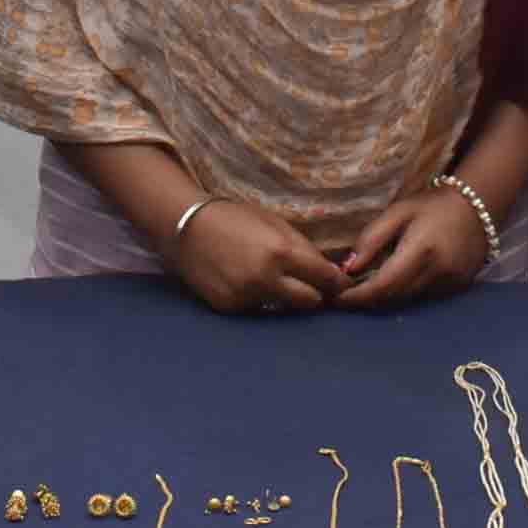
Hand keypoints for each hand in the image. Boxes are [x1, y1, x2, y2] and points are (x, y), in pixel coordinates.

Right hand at [169, 200, 352, 314]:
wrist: (186, 228)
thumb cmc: (233, 218)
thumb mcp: (273, 223)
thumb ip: (302, 248)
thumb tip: (329, 270)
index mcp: (281, 253)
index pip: (324, 278)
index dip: (337, 283)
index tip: (341, 285)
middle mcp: (266, 280)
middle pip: (310, 302)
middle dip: (316, 294)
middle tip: (315, 287)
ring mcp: (247, 297)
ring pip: (284, 309)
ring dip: (288, 299)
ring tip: (278, 281)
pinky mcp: (230, 308)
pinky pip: (258, 309)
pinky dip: (261, 299)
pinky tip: (248, 282)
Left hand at [334, 189, 488, 308]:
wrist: (478, 207)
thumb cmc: (432, 206)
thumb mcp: (398, 212)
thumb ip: (372, 239)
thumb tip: (348, 268)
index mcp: (421, 251)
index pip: (384, 285)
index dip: (359, 296)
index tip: (337, 298)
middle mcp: (437, 273)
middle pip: (394, 298)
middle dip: (367, 300)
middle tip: (344, 296)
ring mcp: (450, 284)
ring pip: (407, 301)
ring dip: (384, 299)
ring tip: (363, 290)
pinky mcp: (457, 288)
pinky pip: (423, 298)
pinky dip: (404, 294)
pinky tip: (392, 285)